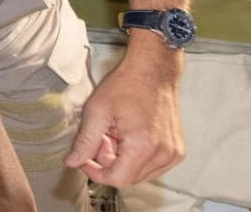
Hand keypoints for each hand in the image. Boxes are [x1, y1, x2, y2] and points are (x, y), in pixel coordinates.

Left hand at [65, 44, 183, 186]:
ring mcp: (173, 154)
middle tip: (102, 137)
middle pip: (129, 178)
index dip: (96, 172)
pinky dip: (137, 158)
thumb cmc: (127, 84)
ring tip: (116, 134)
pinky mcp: (177, 151)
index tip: (85, 159)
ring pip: (140, 174)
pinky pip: (152, 167)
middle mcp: (164, 154)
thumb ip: (84, 141)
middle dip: (109, 163)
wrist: (154, 70)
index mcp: (144, 146)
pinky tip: (129, 136)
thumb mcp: (97, 111)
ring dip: (123, 161)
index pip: (117, 179)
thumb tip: (73, 162)